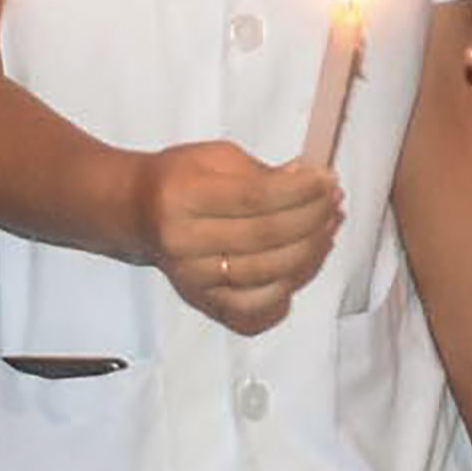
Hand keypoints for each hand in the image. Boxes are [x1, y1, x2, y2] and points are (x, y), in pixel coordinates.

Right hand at [137, 141, 341, 332]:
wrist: (137, 214)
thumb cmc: (179, 179)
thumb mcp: (214, 158)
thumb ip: (261, 173)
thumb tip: (308, 182)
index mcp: (184, 198)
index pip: (255, 198)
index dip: (299, 191)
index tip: (327, 180)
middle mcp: (185, 244)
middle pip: (266, 238)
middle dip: (312, 219)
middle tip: (334, 203)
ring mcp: (194, 280)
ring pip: (268, 275)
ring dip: (310, 252)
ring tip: (328, 229)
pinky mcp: (203, 303)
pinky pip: (254, 312)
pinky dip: (286, 294)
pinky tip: (303, 268)